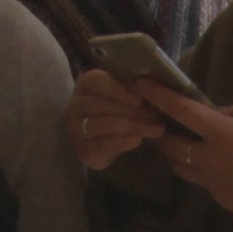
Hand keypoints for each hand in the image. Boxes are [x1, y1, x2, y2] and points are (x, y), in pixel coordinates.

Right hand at [65, 69, 179, 177]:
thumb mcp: (124, 95)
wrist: (105, 141)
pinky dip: (122, 141)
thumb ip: (134, 87)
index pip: (96, 82)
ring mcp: (76, 130)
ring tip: (156, 128)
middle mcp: (75, 106)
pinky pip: (103, 145)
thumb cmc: (118, 111)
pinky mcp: (84, 151)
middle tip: (157, 114)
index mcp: (85, 85)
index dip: (117, 89)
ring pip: (104, 124)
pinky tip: (138, 139)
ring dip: (133, 125)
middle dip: (133, 110)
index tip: (139, 98)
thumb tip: (155, 80)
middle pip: (101, 105)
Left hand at [141, 89, 232, 220]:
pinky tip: (217, 165)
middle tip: (165, 123)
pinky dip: (200, 170)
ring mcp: (210, 181)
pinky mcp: (217, 197)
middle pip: (169, 144)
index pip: (179, 110)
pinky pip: (200, 181)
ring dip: (177, 154)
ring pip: (179, 166)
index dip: (158, 96)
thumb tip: (217, 114)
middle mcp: (207, 157)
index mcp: (219, 132)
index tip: (139, 84)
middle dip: (162, 132)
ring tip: (187, 145)